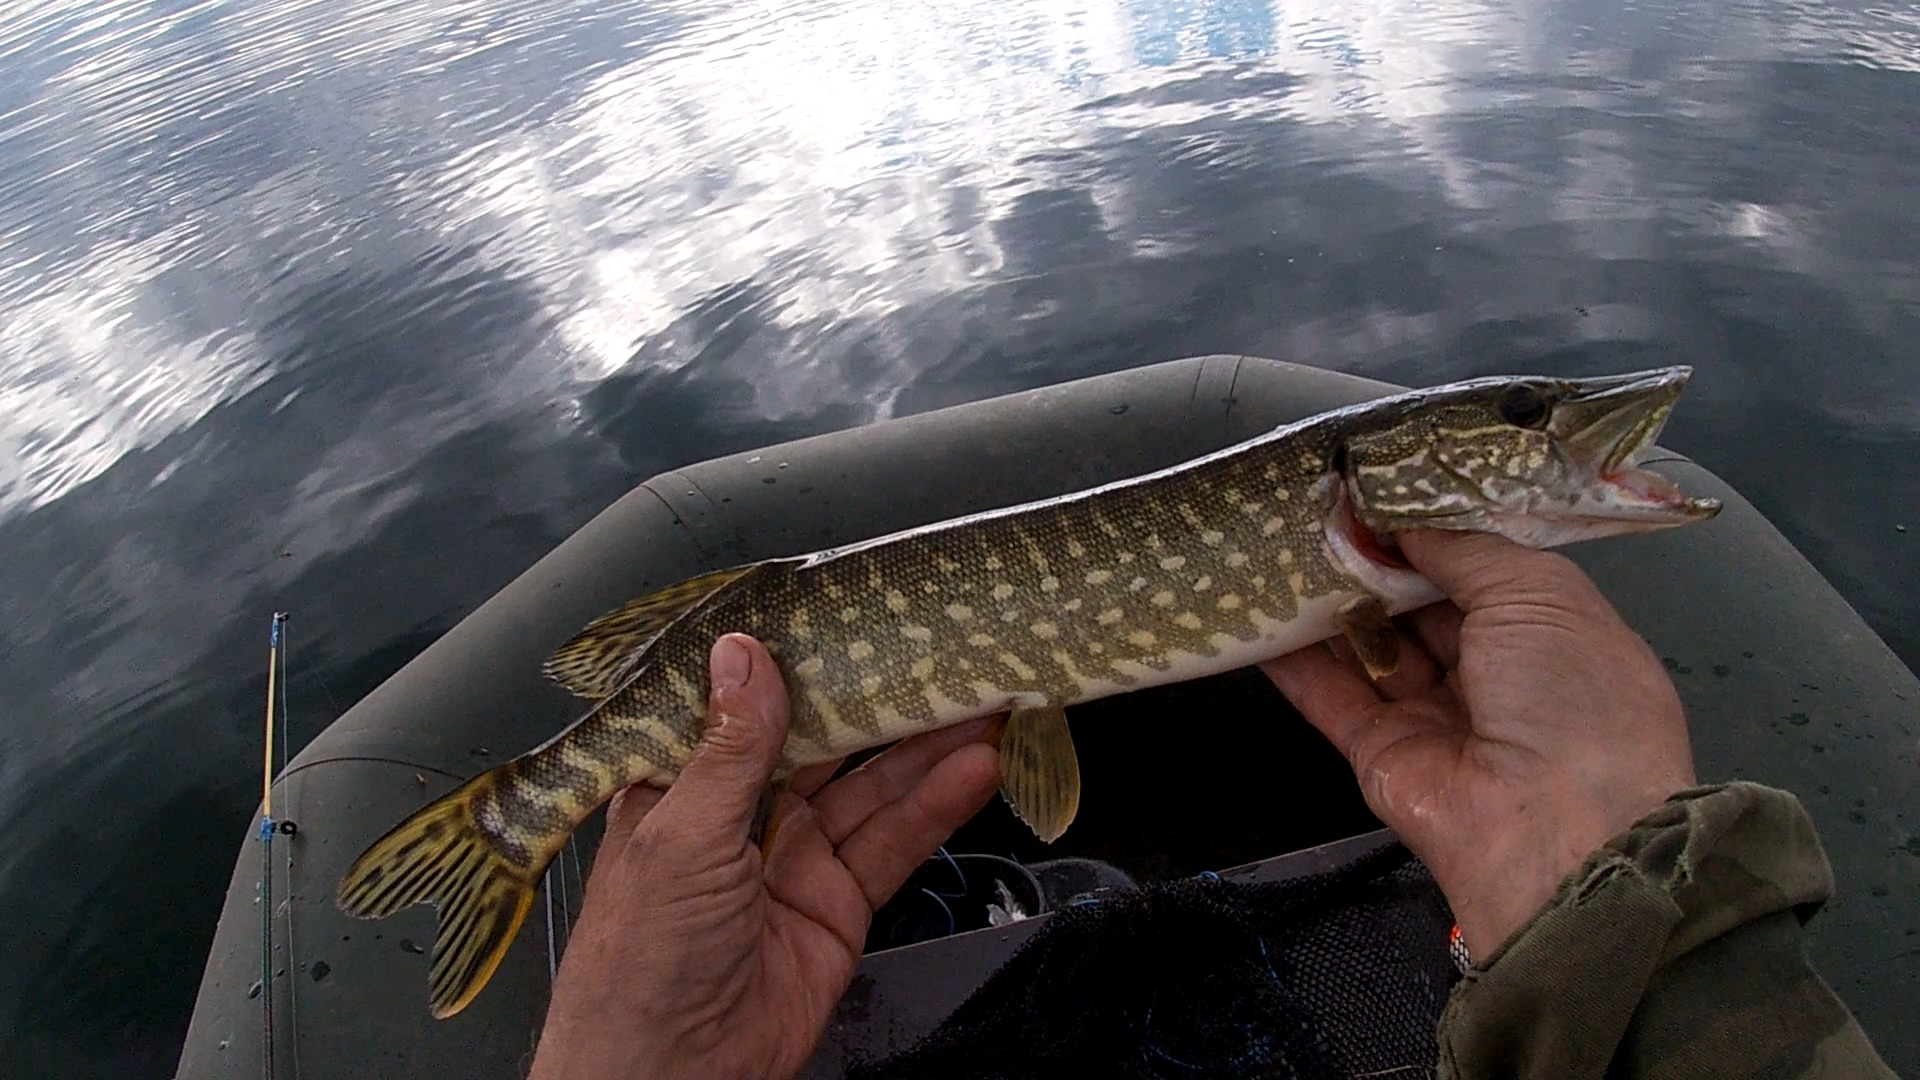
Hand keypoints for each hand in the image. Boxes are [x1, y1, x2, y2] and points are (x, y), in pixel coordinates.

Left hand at [529, 634, 1003, 1079]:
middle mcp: (742, 813)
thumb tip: (744, 654)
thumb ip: (730, 746)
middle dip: (884, 700)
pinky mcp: (839, 905)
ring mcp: (795, 858)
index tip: (857, 617)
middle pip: (827, 741)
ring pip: (872, 788)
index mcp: (685, 783)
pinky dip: (937, 808)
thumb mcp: (681, 835)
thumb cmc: (640, 960)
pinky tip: (972, 771)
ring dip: (927, 748)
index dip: (806, 662)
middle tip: (945, 655)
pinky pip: (893, 844)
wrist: (671, 1075)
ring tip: (983, 703)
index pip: (752, 704)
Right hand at [1261, 530, 1695, 958]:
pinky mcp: (1378, 752)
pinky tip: (1255, 611)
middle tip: (1319, 507)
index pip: (1483, 572)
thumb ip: (1464, 549)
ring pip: (1371, 646)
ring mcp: (1433, 717)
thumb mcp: (1538, 594)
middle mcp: (1495, 677)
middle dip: (1375, 559)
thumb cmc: (1570, 696)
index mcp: (1551, 636)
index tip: (1379, 489)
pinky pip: (1330, 695)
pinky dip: (1293, 657)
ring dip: (1328, 599)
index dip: (1433, 531)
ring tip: (1277, 543)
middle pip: (1420, 607)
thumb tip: (1402, 519)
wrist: (1553, 831)